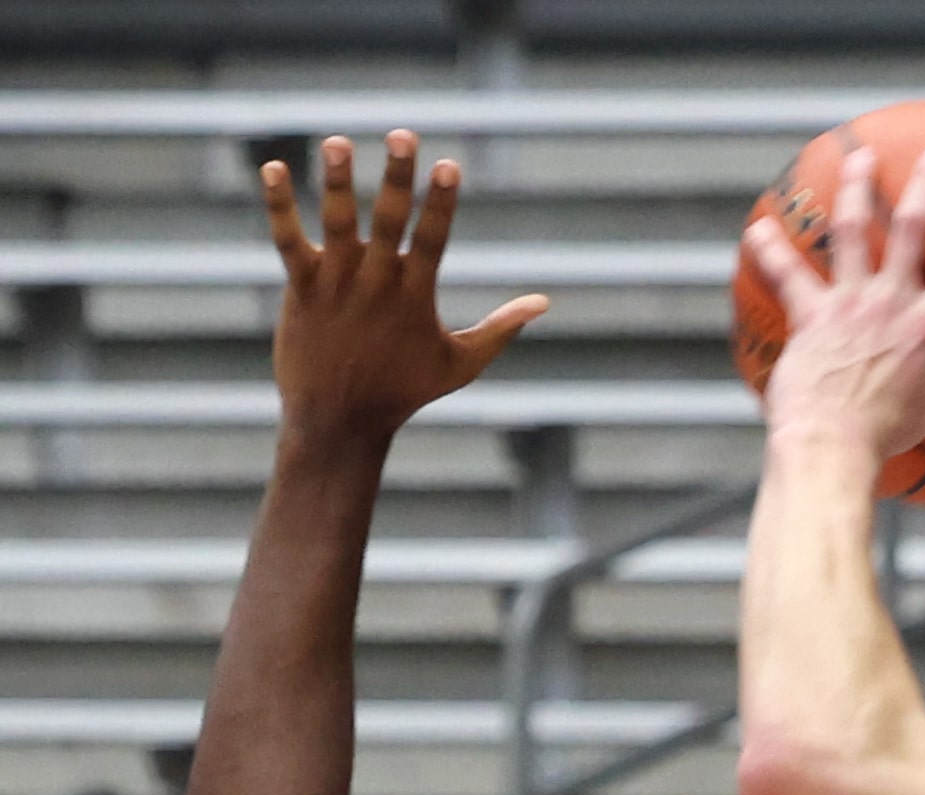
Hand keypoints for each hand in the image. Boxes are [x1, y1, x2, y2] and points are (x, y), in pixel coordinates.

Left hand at [264, 130, 547, 444]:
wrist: (339, 422)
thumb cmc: (405, 391)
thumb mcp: (461, 364)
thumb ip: (502, 329)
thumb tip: (543, 302)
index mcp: (415, 299)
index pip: (432, 241)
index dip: (440, 203)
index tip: (448, 166)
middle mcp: (376, 286)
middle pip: (389, 222)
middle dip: (398, 178)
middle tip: (403, 134)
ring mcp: (337, 285)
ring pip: (337, 224)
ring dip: (338, 183)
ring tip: (338, 142)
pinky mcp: (302, 288)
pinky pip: (287, 240)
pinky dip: (279, 206)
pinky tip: (273, 168)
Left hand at [744, 144, 924, 464]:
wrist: (829, 444)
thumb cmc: (885, 434)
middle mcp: (888, 301)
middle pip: (912, 227)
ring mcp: (846, 303)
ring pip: (852, 231)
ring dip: (856, 190)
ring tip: (859, 158)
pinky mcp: (808, 314)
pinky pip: (787, 274)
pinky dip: (771, 250)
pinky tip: (758, 228)